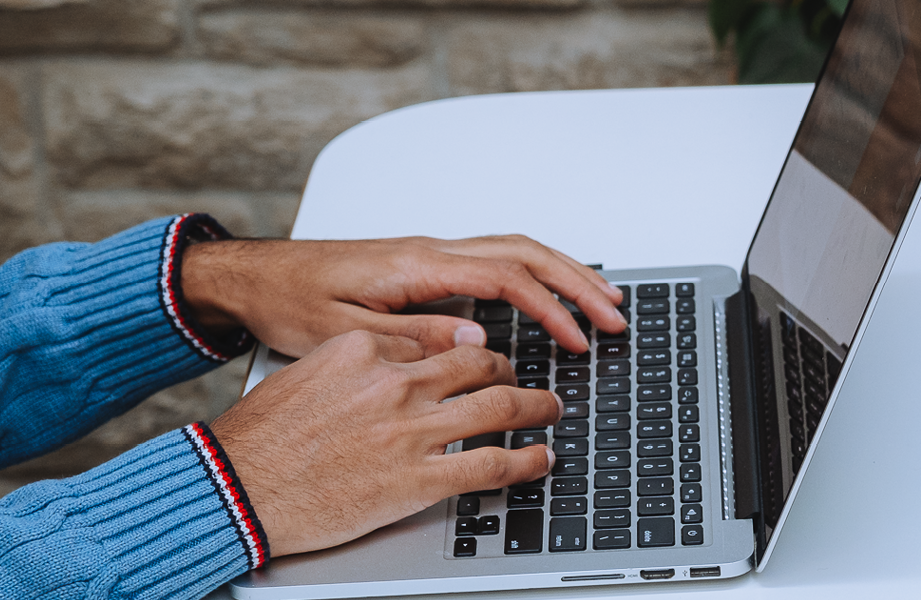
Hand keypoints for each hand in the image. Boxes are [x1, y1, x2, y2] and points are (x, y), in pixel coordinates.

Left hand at [180, 235, 625, 356]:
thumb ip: (412, 338)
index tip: (579, 340)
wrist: (252, 276)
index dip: (551, 308)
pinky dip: (536, 272)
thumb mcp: (342, 334)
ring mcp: (431, 253)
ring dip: (563, 273)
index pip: (506, 279)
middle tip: (615, 315)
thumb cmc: (288, 301)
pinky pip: (497, 258)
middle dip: (578, 282)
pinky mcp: (426, 264)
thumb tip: (476, 342)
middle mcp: (431, 251)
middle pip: (526, 252)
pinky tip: (550, 294)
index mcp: (417, 264)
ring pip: (516, 250)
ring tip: (601, 302)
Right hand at [211, 330, 560, 555]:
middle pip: (479, 362)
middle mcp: (395, 384)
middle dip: (512, 370)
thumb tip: (393, 359)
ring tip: (551, 410)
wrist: (235, 486)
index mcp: (364, 349)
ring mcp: (411, 431)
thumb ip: (356, 361)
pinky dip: (528, 461)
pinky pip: (493, 464)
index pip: (436, 338)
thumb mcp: (306, 372)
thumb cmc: (260, 438)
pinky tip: (541, 459)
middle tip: (526, 380)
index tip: (481, 357)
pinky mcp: (419, 479)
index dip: (467, 348)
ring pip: (501, 405)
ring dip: (537, 408)